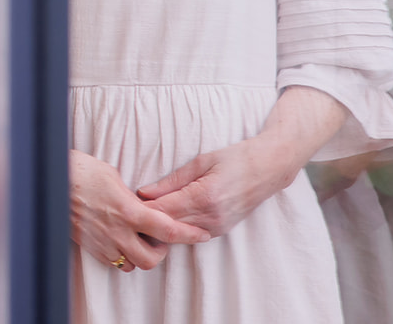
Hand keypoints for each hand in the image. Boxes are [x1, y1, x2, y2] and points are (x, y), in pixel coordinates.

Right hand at [70, 150, 209, 271]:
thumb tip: (142, 201)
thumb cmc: (81, 171)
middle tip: (159, 239)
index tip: (201, 234)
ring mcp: (104, 242)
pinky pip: (115, 262)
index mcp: (129, 210)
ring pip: (134, 265)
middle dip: (161, 252)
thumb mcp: (113, 175)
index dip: (189, 234)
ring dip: (141, 256)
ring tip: (139, 240)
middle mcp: (118, 231)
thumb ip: (132, 195)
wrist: (50, 181)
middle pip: (153, 258)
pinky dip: (122, 256)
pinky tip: (120, 241)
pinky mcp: (91, 247)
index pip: (169, 230)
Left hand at [137, 135, 302, 237]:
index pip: (163, 211)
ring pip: (179, 233)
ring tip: (141, 216)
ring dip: (160, 226)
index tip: (124, 201)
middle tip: (127, 211)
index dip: (141, 208)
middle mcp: (211, 217)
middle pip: (168, 226)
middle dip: (147, 220)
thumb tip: (144, 193)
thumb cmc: (235, 158)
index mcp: (204, 197)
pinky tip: (164, 220)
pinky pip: (192, 233)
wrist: (269, 169)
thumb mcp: (201, 161)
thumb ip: (171, 180)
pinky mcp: (222, 230)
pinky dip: (177, 228)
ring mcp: (218, 226)